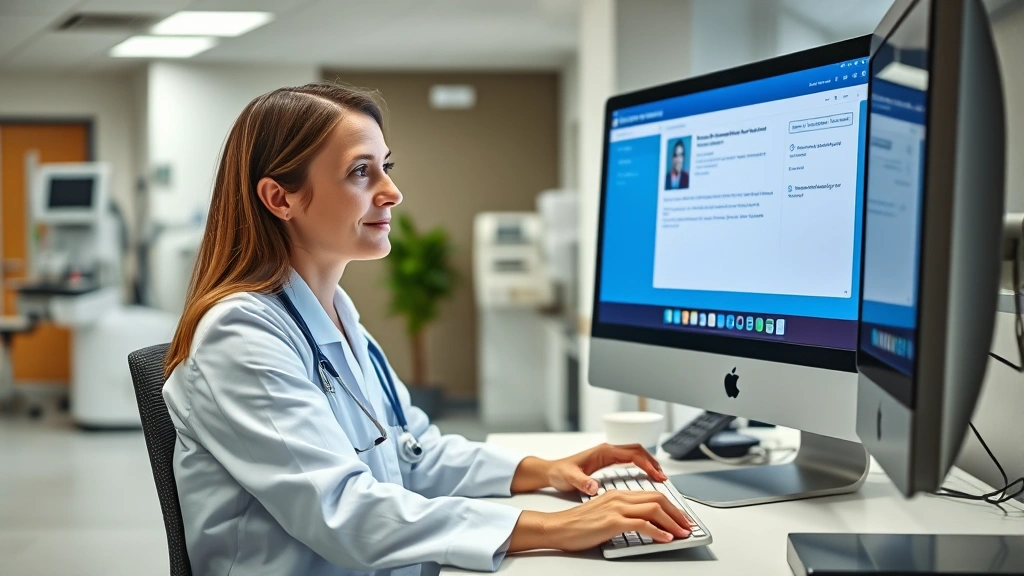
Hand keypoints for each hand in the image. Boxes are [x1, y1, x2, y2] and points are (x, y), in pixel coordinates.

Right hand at [508, 491, 691, 552]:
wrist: (558, 527)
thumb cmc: (578, 524)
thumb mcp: (605, 515)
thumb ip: (623, 514)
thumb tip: (644, 524)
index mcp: (618, 494)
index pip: (652, 495)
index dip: (671, 507)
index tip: (681, 518)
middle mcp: (619, 497)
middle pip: (657, 499)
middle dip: (677, 513)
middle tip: (687, 526)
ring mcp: (616, 508)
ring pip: (653, 509)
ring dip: (672, 522)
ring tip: (681, 533)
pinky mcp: (612, 522)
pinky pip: (642, 524)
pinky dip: (658, 531)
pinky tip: (665, 538)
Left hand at [548, 443, 668, 494]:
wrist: (551, 471)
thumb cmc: (560, 472)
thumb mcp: (569, 478)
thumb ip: (581, 483)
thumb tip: (594, 487)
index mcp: (603, 452)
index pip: (632, 454)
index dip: (647, 464)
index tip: (657, 475)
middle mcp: (608, 450)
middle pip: (638, 451)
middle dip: (652, 462)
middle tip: (663, 477)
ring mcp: (608, 454)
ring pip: (636, 454)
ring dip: (649, 463)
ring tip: (660, 477)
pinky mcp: (607, 461)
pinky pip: (630, 460)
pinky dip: (641, 466)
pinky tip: (646, 477)